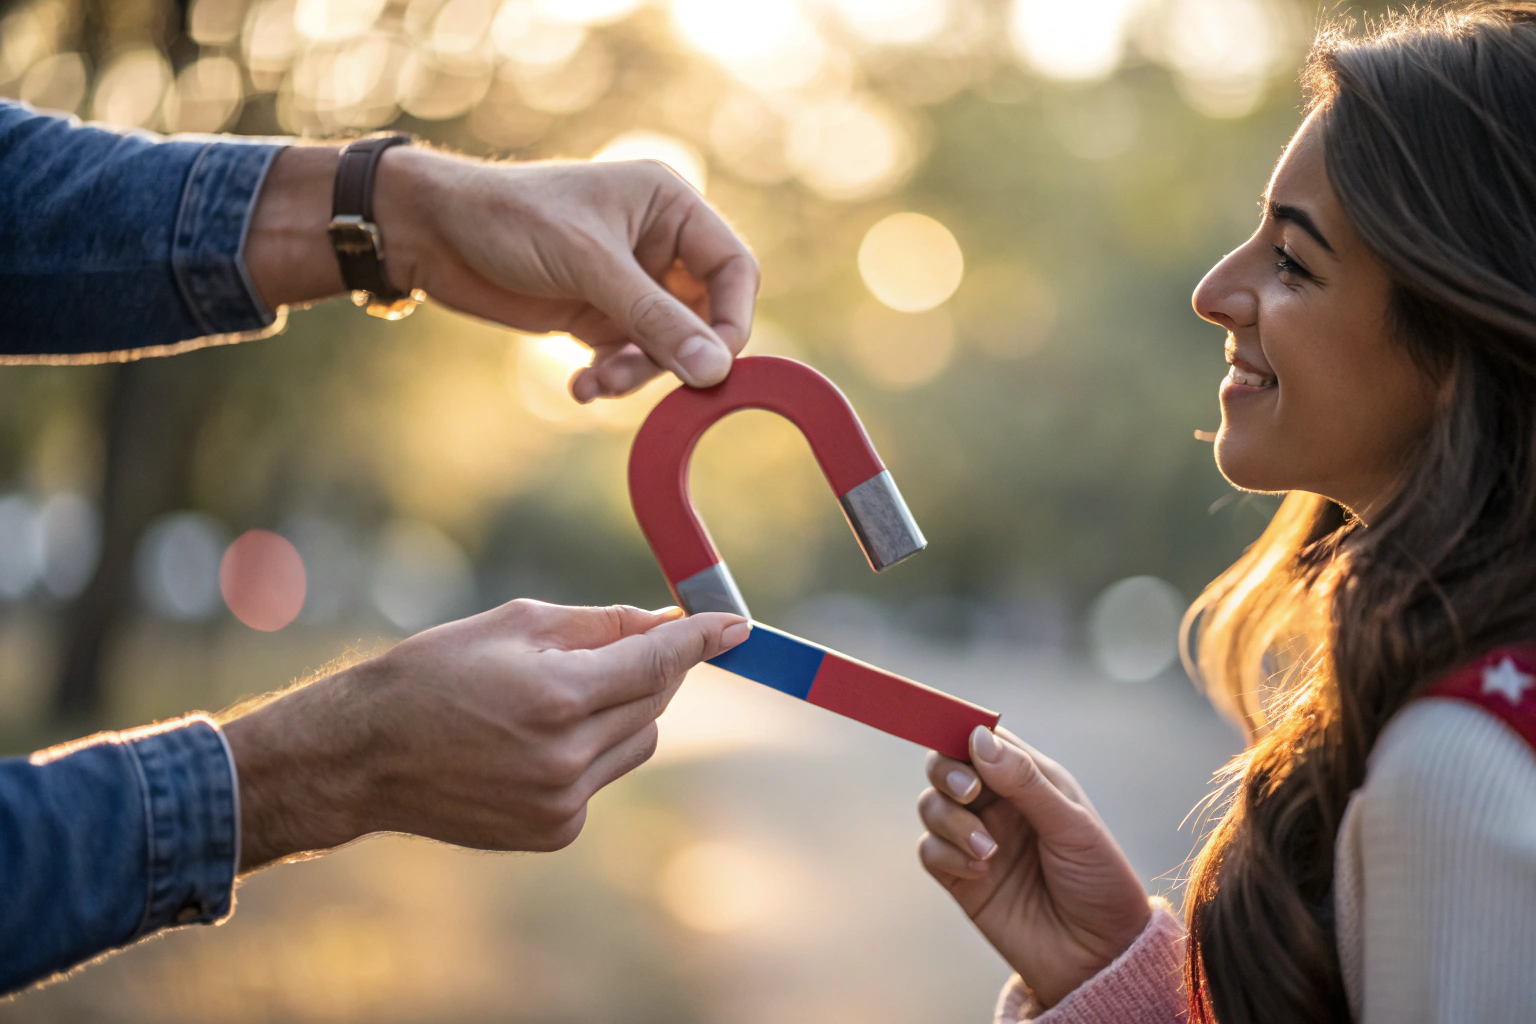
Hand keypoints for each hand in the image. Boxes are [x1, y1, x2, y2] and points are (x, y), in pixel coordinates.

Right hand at [223, 600, 747, 871]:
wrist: (365, 755)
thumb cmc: (434, 673)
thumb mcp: (515, 624)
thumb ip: (600, 625)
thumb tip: (664, 621)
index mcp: (558, 698)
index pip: (658, 664)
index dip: (699, 640)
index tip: (735, 627)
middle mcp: (566, 759)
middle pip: (657, 704)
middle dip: (656, 669)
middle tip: (636, 643)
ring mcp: (561, 804)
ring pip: (640, 743)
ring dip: (626, 710)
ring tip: (565, 692)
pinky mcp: (553, 832)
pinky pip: (604, 777)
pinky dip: (594, 749)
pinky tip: (539, 737)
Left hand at [245, 145, 758, 401]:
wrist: (428, 233)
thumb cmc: (508, 219)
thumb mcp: (588, 264)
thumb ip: (655, 318)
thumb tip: (716, 370)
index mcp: (669, 206)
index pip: (734, 269)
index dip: (733, 319)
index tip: (715, 364)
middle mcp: (658, 244)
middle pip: (704, 316)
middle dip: (675, 354)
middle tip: (642, 377)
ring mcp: (628, 284)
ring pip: (666, 346)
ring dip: (638, 372)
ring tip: (598, 381)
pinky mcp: (597, 316)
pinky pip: (627, 360)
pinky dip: (610, 379)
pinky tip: (580, 386)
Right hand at [917, 726, 1150, 1008]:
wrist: (1099, 956)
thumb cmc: (1099, 883)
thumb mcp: (1072, 827)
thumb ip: (1024, 782)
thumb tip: (978, 737)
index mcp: (1029, 780)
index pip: (983, 739)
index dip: (965, 732)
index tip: (961, 740)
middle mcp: (998, 804)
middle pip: (946, 765)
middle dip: (947, 771)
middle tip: (969, 791)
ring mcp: (976, 839)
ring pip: (932, 805)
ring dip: (952, 820)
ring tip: (989, 850)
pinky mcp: (960, 878)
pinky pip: (930, 850)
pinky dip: (948, 854)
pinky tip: (981, 871)